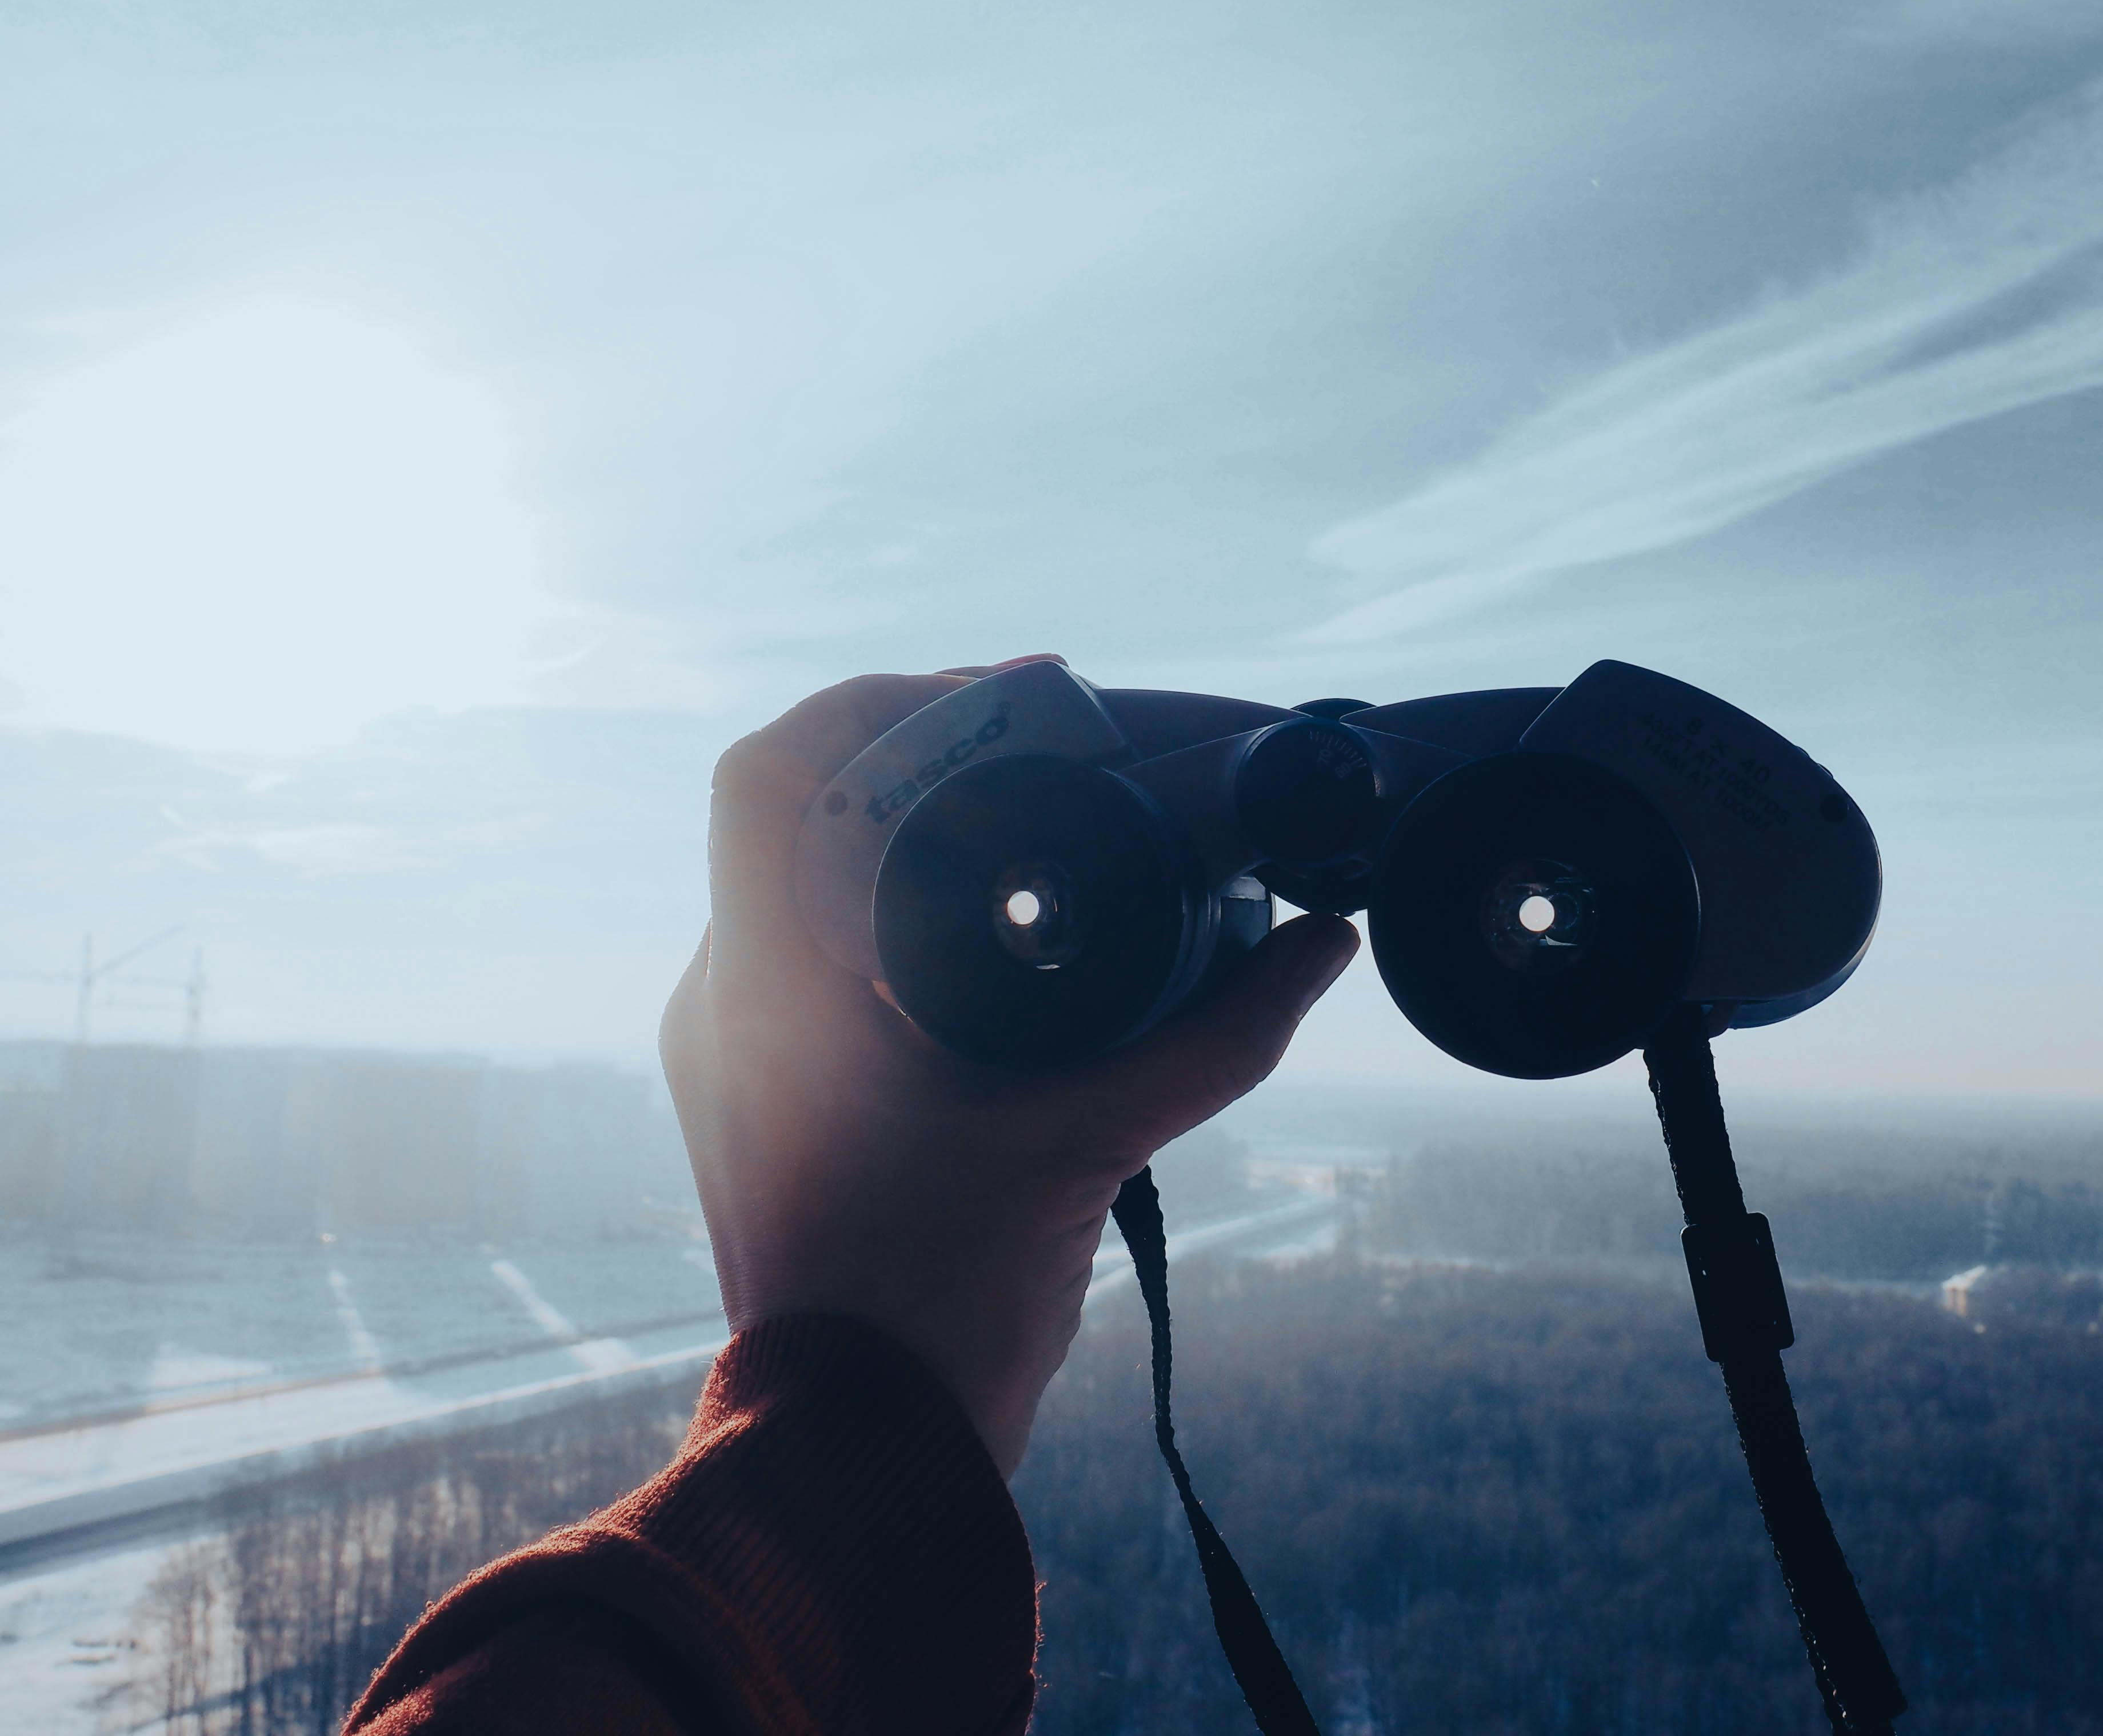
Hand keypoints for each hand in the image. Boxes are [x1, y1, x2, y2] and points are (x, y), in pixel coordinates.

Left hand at [659, 663, 1358, 1475]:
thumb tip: (1322, 944)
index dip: (882, 702)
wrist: (859, 1451)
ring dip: (915, 847)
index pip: (773, 771)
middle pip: (803, 814)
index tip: (1003, 706)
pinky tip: (1002, 946)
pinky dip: (903, 925)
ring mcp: (733, 1054)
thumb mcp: (1093, 1143)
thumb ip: (1216, 1037)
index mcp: (773, 986)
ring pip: (808, 888)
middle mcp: (729, 1002)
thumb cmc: (944, 1300)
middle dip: (930, 767)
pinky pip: (816, 961)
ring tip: (1037, 838)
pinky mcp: (759, 1100)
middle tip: (1055, 760)